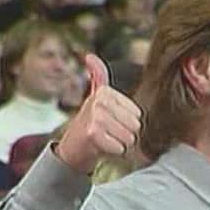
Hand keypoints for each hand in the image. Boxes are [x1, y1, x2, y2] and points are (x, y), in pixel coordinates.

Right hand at [56, 54, 141, 174]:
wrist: (72, 149)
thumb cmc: (90, 124)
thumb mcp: (97, 98)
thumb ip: (98, 76)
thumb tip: (89, 56)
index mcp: (105, 92)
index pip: (137, 115)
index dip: (127, 123)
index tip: (110, 122)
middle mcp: (100, 101)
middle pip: (135, 126)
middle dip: (124, 135)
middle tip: (108, 133)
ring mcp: (96, 116)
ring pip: (129, 138)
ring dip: (119, 144)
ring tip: (105, 139)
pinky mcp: (94, 134)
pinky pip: (120, 148)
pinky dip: (113, 152)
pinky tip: (100, 147)